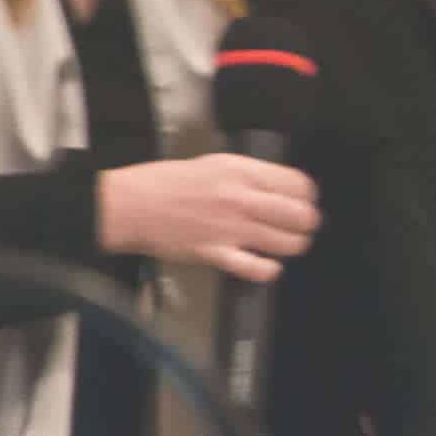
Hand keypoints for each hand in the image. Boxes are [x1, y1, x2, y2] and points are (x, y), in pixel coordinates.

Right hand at [92, 150, 319, 280]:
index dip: (306, 197)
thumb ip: (248, 177)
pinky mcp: (216, 253)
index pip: (301, 185)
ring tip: (278, 244)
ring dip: (290, 247)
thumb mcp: (213, 165)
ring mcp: (230, 228)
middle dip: (305, 224)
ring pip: (288, 244)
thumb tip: (279, 190)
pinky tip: (263, 264)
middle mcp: (241, 199)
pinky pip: (259, 269)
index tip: (300, 202)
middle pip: (302, 217)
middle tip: (295, 227)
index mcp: (241, 172)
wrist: (129, 205)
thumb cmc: (164, 183)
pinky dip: (268, 270)